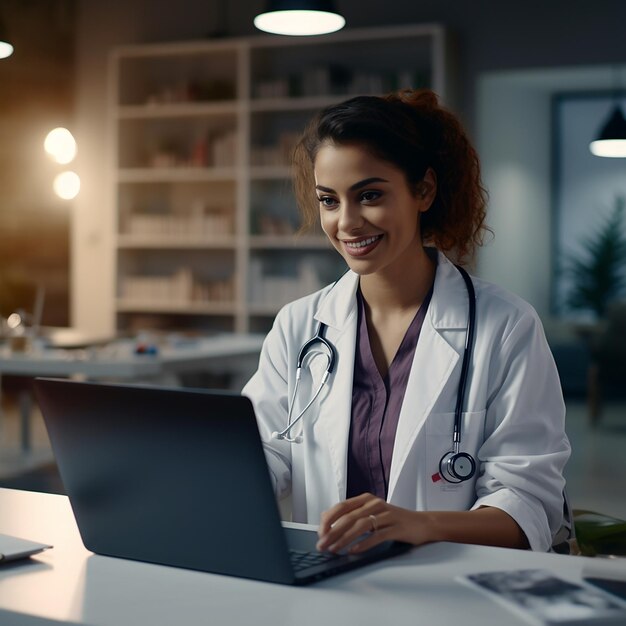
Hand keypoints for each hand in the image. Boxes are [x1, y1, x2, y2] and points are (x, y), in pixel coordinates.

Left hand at [316, 492, 433, 553]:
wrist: (422, 523)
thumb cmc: (393, 520)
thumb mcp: (371, 513)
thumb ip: (351, 514)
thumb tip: (325, 517)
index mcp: (366, 499)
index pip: (342, 506)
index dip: (329, 519)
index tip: (320, 532)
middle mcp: (375, 504)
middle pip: (349, 517)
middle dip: (332, 532)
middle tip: (322, 545)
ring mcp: (386, 515)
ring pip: (361, 526)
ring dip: (344, 539)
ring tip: (334, 549)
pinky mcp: (396, 527)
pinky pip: (377, 535)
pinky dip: (363, 543)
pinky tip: (354, 551)